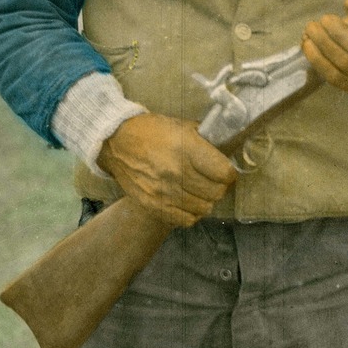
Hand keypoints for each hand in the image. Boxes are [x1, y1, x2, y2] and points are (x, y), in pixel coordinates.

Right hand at [98, 113, 236, 226]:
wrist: (117, 142)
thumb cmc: (153, 131)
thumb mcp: (183, 126)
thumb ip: (206, 141)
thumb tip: (228, 151)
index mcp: (187, 149)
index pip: (224, 173)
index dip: (229, 172)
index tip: (225, 169)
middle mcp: (177, 173)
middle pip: (216, 193)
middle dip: (219, 186)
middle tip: (213, 179)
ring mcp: (164, 192)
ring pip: (204, 208)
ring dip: (206, 200)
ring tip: (199, 189)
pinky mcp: (153, 206)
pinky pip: (186, 220)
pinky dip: (191, 212)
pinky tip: (187, 200)